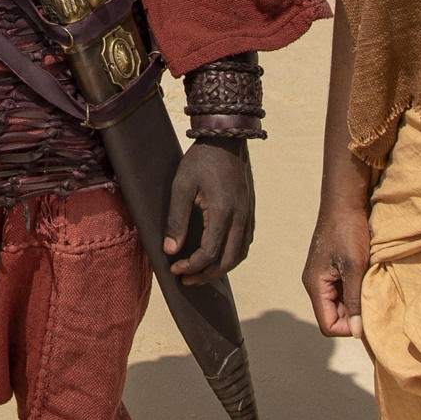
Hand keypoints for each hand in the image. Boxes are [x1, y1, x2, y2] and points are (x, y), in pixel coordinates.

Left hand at [164, 139, 253, 285]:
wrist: (226, 140)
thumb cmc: (201, 160)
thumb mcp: (181, 186)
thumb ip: (176, 219)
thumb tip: (170, 250)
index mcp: (223, 212)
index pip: (210, 252)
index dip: (192, 266)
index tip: (175, 269)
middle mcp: (240, 217)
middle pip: (228, 260)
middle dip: (206, 275)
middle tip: (186, 279)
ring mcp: (248, 215)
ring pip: (239, 254)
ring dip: (221, 268)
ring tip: (200, 272)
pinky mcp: (250, 211)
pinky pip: (245, 243)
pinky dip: (231, 256)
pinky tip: (217, 256)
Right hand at [302, 197, 371, 338]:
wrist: (345, 201)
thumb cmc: (349, 231)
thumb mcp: (355, 267)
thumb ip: (354, 300)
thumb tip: (359, 331)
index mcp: (315, 285)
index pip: (328, 325)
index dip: (349, 327)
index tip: (369, 315)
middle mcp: (315, 283)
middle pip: (333, 316)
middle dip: (354, 315)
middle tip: (374, 301)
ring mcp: (322, 276)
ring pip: (339, 304)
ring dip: (356, 301)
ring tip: (371, 288)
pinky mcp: (330, 268)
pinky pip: (342, 290)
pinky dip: (355, 290)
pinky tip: (368, 279)